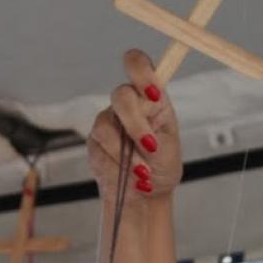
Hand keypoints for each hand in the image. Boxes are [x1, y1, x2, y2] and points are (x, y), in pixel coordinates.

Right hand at [87, 50, 182, 203]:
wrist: (142, 196)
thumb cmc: (160, 168)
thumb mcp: (169, 152)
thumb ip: (157, 140)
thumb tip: (145, 138)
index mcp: (150, 98)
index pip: (139, 67)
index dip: (142, 72)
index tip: (153, 92)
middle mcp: (127, 105)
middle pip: (121, 95)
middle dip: (135, 123)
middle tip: (149, 146)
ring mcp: (108, 121)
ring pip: (106, 126)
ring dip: (126, 152)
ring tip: (143, 172)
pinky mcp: (94, 141)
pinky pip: (99, 148)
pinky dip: (117, 164)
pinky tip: (129, 175)